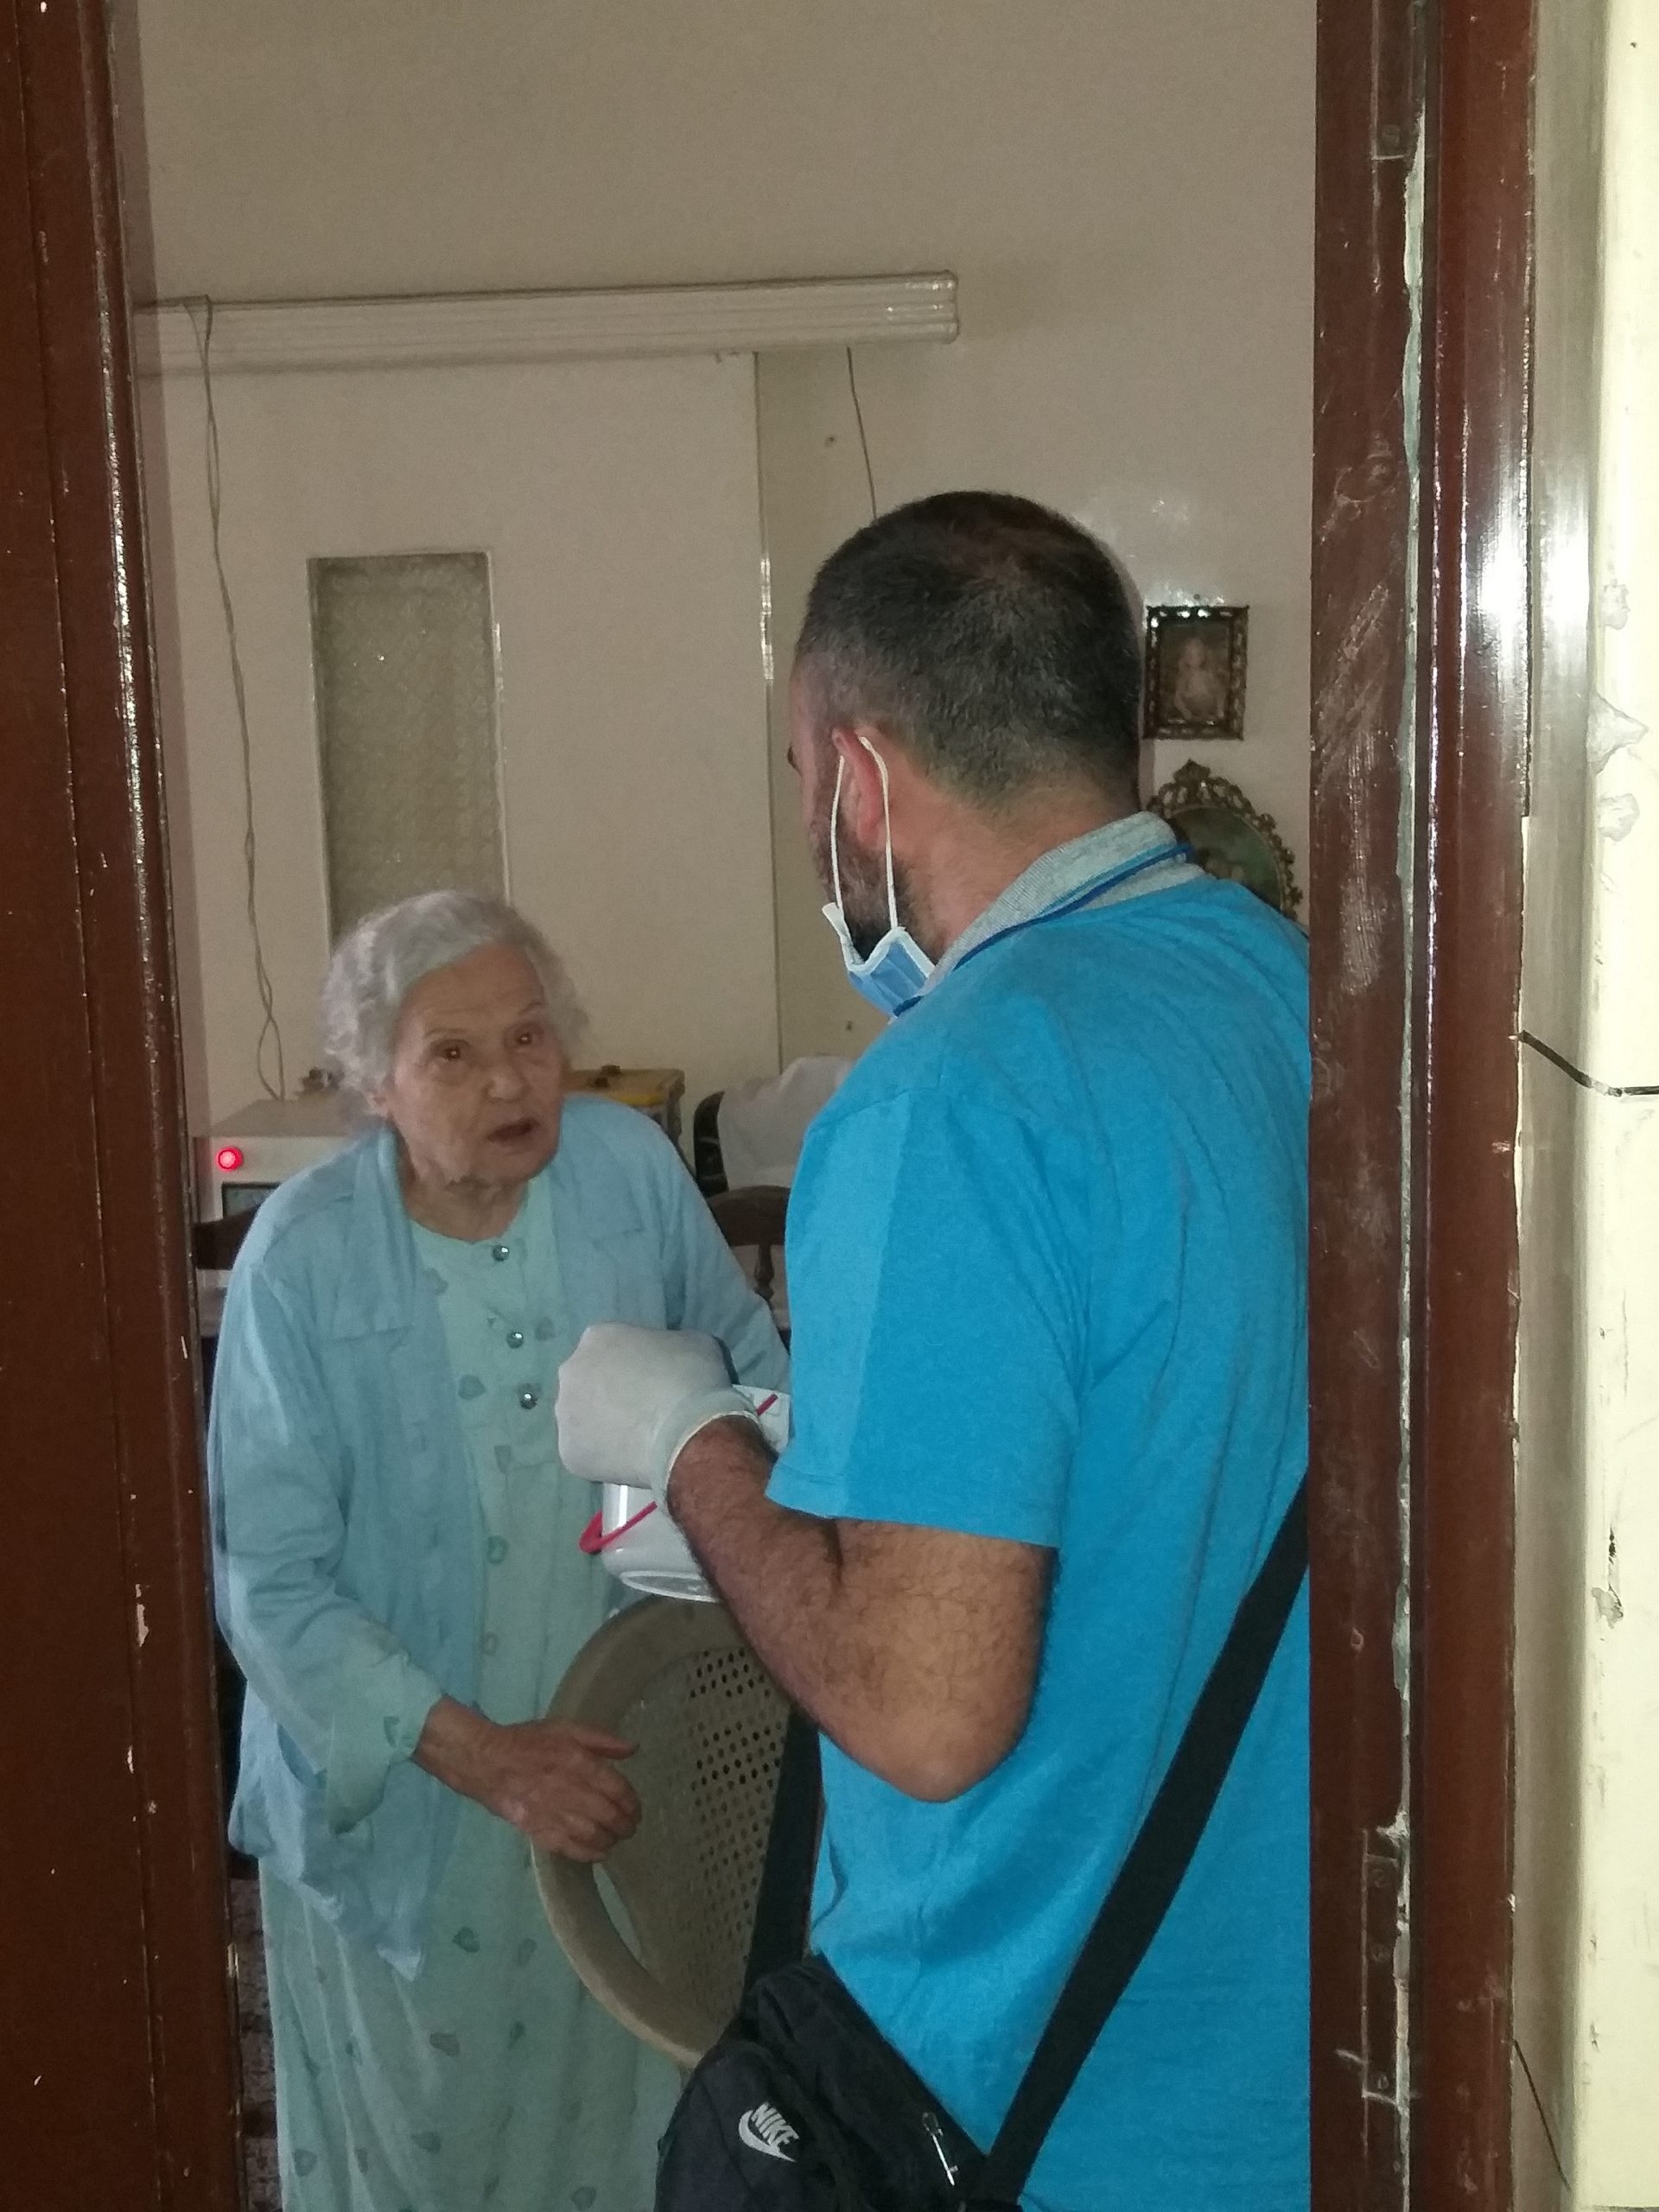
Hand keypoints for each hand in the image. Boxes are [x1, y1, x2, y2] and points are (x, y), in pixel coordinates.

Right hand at [415, 1699, 639, 1860]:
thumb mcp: (567, 1729)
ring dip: (610, 1841)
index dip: (632, 1803)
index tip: (636, 1809)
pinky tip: (598, 1853)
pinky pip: (569, 1848)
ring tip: (614, 1840)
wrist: (487, 1761)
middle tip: (630, 1828)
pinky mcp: (537, 1829)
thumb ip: (602, 1739)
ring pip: (592, 1835)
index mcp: (578, 1761)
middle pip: (608, 1815)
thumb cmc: (529, 1741)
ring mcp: (553, 1812)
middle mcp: (569, 1789)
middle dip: (625, 1825)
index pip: (617, 1788)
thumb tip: (633, 1749)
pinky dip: (588, 1854)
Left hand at [556, 1322, 751, 1500]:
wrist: (687, 1434)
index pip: (608, 1348)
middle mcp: (570, 1371)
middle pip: (586, 1382)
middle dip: (607, 1394)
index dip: (629, 1366)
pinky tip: (630, 1459)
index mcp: (597, 1337)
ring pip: (580, 1419)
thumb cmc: (692, 1379)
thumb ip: (666, 1346)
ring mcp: (565, 1414)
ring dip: (600, 1425)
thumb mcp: (691, 1342)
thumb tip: (664, 1361)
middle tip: (639, 1411)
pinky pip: (585, 1452)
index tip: (649, 1380)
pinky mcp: (568, 1452)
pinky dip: (603, 1457)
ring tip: (635, 1439)